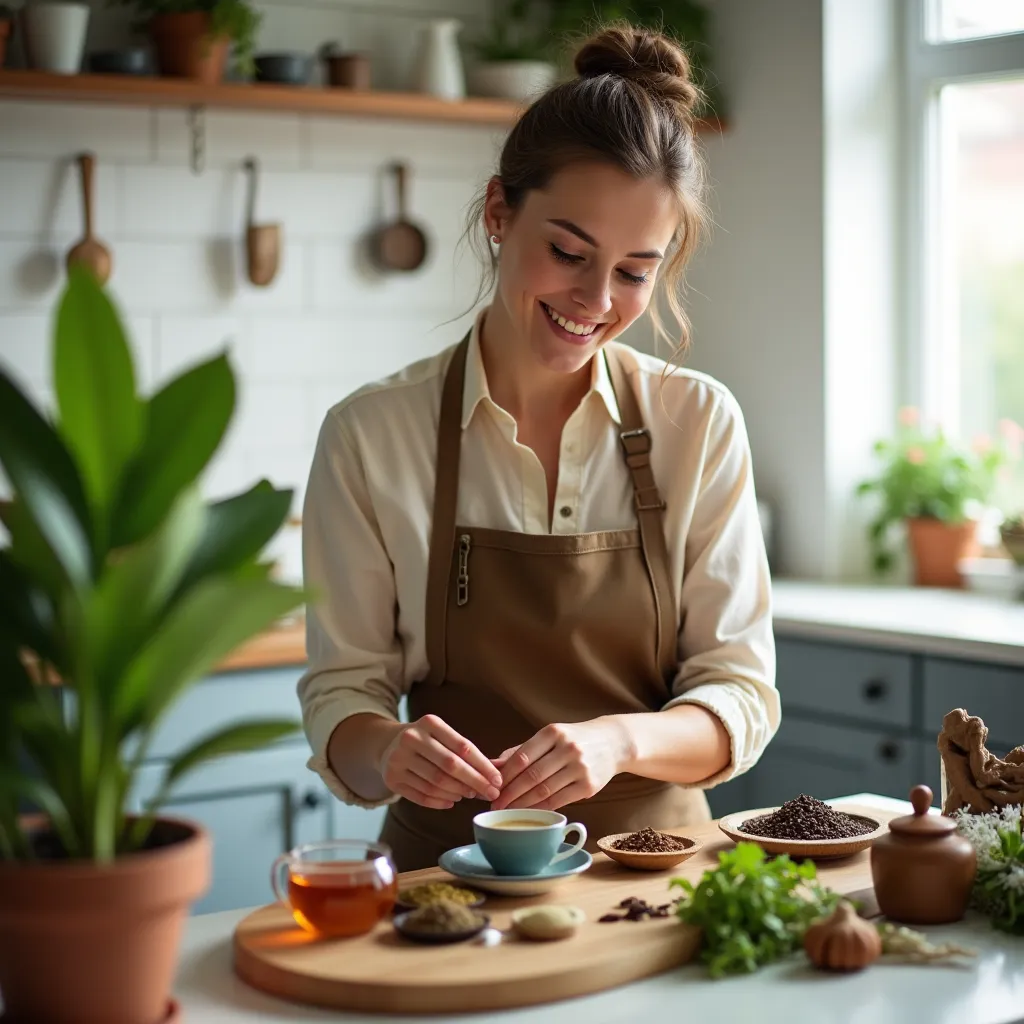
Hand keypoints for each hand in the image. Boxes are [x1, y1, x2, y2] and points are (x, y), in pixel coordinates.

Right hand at [379, 714, 502, 809]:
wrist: (387, 744)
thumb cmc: (426, 741)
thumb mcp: (442, 735)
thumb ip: (465, 751)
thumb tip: (494, 774)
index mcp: (429, 723)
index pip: (463, 746)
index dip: (483, 766)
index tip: (498, 780)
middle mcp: (411, 738)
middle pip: (450, 765)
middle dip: (475, 782)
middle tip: (491, 793)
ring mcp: (398, 759)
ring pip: (436, 782)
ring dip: (458, 792)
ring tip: (470, 795)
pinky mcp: (391, 779)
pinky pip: (421, 796)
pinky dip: (440, 801)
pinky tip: (452, 801)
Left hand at [490, 718, 629, 811]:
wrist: (613, 743)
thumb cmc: (573, 739)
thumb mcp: (550, 737)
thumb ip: (521, 750)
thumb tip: (493, 765)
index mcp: (553, 732)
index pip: (522, 756)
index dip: (505, 775)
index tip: (491, 788)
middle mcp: (567, 748)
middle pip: (531, 776)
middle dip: (510, 793)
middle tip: (495, 805)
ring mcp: (580, 767)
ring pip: (544, 790)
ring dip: (523, 804)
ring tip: (508, 811)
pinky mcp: (589, 786)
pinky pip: (559, 800)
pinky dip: (541, 808)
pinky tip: (530, 812)